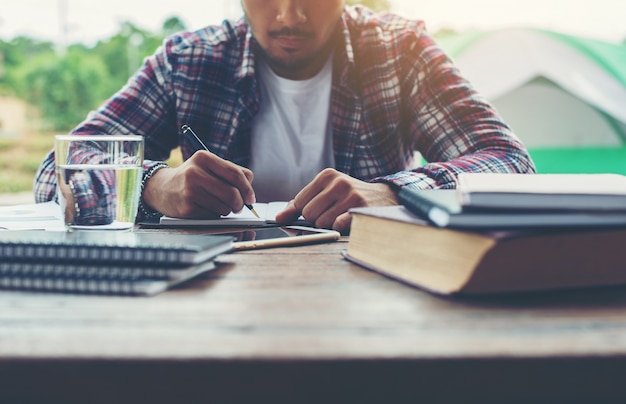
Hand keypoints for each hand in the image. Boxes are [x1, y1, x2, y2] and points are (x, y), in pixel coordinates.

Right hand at [142, 151, 255, 217]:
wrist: (161, 188)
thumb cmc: (192, 178)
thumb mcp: (208, 166)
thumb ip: (232, 173)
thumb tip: (249, 192)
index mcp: (204, 158)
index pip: (236, 174)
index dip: (248, 189)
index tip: (251, 198)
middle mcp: (195, 172)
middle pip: (232, 193)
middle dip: (240, 204)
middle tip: (239, 206)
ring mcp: (189, 191)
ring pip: (224, 207)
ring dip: (226, 210)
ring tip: (217, 204)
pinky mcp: (186, 208)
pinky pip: (213, 216)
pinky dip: (214, 215)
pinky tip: (204, 208)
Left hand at [275, 168, 398, 233]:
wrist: (385, 198)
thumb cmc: (348, 197)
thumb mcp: (326, 193)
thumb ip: (300, 205)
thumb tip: (278, 219)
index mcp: (327, 175)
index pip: (299, 202)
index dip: (303, 214)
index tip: (313, 214)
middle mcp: (338, 182)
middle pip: (308, 214)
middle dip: (316, 220)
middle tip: (331, 215)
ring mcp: (350, 195)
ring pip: (321, 223)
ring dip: (329, 226)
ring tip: (341, 217)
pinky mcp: (360, 209)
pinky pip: (337, 226)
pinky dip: (339, 228)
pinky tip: (348, 221)